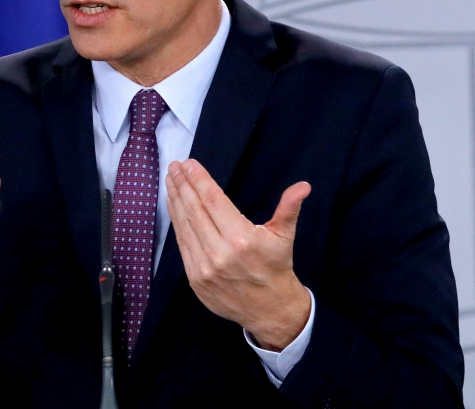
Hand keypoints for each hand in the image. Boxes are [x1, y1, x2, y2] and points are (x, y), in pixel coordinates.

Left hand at [165, 159, 310, 350]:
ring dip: (175, 200)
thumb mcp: (284, 237)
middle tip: (175, 166)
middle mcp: (220, 252)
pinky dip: (176, 222)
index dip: (199, 180)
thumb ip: (289, 209)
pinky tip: (173, 205)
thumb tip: (304, 185)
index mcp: (241, 239)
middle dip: (183, 185)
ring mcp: (204, 267)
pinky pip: (182, 244)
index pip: (213, 201)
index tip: (189, 164)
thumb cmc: (276, 267)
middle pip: (195, 210)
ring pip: (184, 226)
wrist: (269, 310)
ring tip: (170, 180)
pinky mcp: (194, 278)